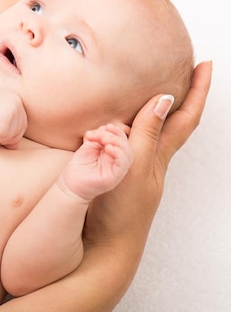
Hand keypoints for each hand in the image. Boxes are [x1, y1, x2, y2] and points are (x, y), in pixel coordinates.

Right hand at [0, 84, 26, 148]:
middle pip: (15, 135)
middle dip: (1, 136)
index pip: (21, 127)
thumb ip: (8, 127)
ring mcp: (11, 112)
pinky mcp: (2, 119)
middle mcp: (17, 107)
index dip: (9, 134)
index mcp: (18, 103)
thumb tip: (13, 146)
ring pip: (6, 138)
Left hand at [59, 124, 132, 201]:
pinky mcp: (115, 177)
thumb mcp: (89, 147)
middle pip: (126, 144)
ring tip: (102, 139)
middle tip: (98, 134)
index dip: (115, 130)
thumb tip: (106, 127)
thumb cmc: (79, 167)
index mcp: (113, 154)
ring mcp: (117, 170)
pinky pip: (123, 163)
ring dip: (116, 141)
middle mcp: (117, 162)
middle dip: (114, 134)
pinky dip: (118, 153)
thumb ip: (98, 137)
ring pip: (127, 153)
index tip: (103, 127)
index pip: (122, 139)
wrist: (70, 185)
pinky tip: (108, 148)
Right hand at [84, 61, 211, 250]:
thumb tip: (165, 98)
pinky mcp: (116, 173)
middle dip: (182, 96)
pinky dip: (124, 127)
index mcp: (160, 154)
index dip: (198, 91)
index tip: (206, 65)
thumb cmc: (121, 210)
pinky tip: (112, 125)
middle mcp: (152, 159)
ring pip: (147, 131)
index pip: (186, 117)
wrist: (105, 246)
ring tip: (145, 90)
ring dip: (150, 110)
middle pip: (173, 122)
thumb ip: (147, 132)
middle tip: (182, 71)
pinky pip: (123, 141)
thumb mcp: (136, 165)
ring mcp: (135, 167)